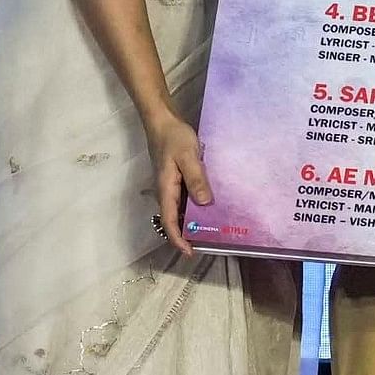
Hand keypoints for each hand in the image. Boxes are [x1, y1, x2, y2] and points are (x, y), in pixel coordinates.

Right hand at [150, 115, 212, 258]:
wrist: (163, 121)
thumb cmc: (174, 138)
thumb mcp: (188, 156)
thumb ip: (196, 179)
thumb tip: (204, 203)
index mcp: (165, 190)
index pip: (168, 222)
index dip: (178, 240)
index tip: (190, 253)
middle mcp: (165, 192)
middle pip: (173, 220)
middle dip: (187, 235)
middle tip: (207, 243)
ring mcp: (170, 187)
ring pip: (179, 211)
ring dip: (191, 222)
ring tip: (211, 229)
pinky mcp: (175, 180)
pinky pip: (183, 200)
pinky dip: (193, 208)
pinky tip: (208, 206)